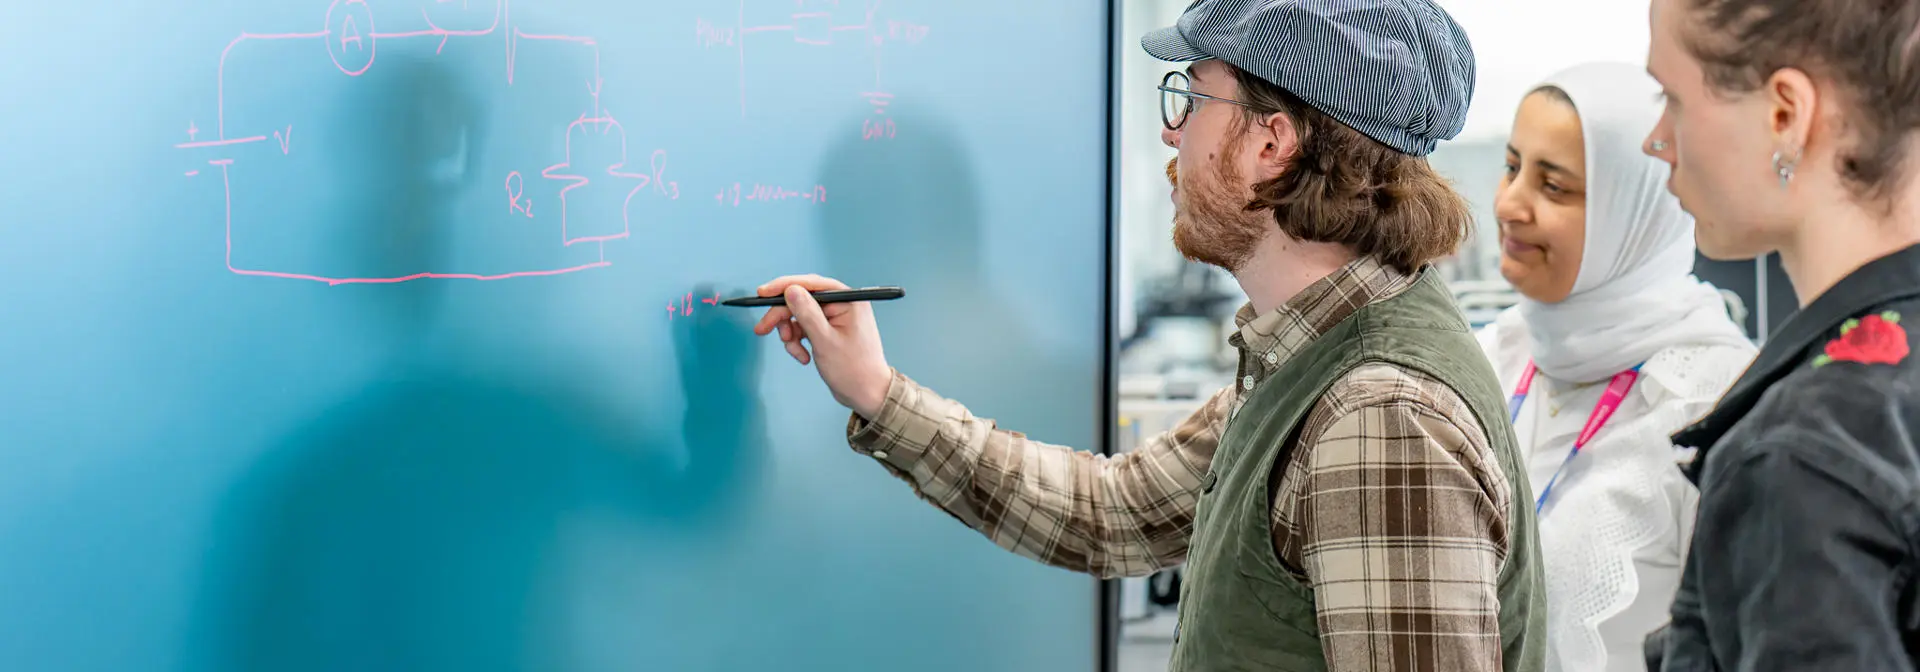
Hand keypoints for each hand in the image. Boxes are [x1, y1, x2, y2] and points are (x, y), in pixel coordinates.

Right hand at [751, 274, 892, 418]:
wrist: (867, 395)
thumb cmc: (854, 370)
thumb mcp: (825, 341)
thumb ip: (807, 314)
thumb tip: (790, 289)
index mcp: (848, 301)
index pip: (811, 284)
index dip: (784, 286)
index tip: (762, 293)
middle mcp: (842, 305)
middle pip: (801, 299)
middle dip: (782, 316)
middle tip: (762, 329)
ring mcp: (835, 318)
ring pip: (800, 315)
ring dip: (790, 332)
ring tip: (794, 350)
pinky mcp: (828, 331)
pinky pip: (804, 329)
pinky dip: (798, 342)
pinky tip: (803, 357)